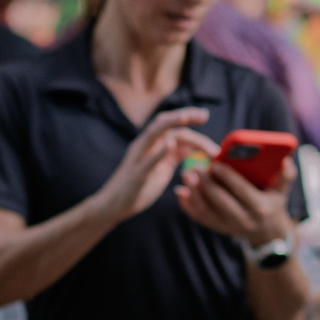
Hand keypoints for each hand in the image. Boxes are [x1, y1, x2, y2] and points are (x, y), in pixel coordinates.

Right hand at [92, 109, 207, 222]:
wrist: (115, 205)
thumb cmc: (140, 187)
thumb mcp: (162, 168)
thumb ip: (176, 156)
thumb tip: (194, 146)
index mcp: (152, 145)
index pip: (171, 126)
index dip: (187, 118)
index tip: (205, 114)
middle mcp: (144, 146)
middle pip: (164, 123)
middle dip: (184, 116)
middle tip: (204, 114)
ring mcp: (138, 158)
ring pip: (154, 134)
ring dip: (171, 124)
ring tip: (187, 117)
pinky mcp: (136, 174)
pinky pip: (147, 161)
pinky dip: (159, 152)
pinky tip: (171, 144)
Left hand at [176, 155, 293, 247]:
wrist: (266, 233)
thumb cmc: (273, 204)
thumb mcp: (282, 192)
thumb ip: (285, 177)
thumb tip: (286, 161)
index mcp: (259, 207)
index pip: (242, 191)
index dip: (228, 177)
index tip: (215, 163)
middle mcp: (243, 219)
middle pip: (221, 201)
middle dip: (206, 184)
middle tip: (194, 167)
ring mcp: (228, 226)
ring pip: (207, 211)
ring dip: (194, 194)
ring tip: (186, 175)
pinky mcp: (217, 227)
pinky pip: (200, 217)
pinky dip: (188, 206)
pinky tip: (180, 192)